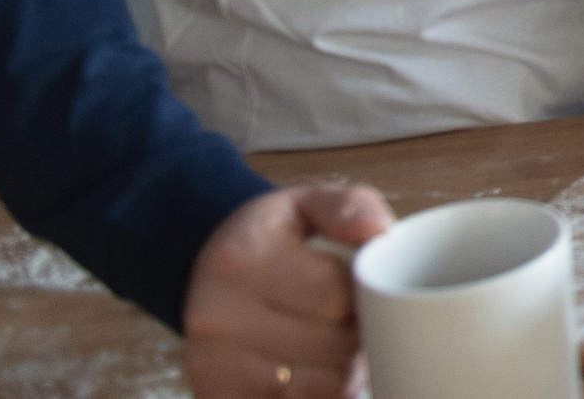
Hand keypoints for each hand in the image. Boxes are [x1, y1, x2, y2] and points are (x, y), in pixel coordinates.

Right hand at [181, 184, 393, 398]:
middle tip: (356, 321)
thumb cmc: (271, 238)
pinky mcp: (216, 397)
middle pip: (333, 346)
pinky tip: (313, 373)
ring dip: (345, 373)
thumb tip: (379, 232)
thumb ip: (351, 207)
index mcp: (243, 257)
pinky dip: (316, 396)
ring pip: (320, 388)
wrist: (205, 271)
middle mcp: (217, 315)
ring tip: (337, 347)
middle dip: (359, 335)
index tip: (367, 292)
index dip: (367, 297)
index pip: (336, 295)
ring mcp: (211, 365)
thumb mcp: (308, 203)